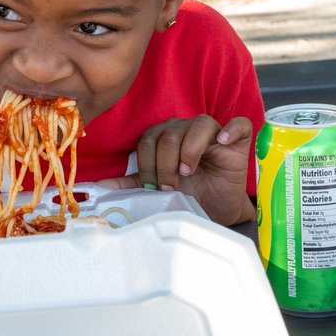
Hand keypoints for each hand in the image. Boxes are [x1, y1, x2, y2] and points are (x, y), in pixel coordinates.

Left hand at [98, 115, 253, 224]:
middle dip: (166, 163)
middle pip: (169, 133)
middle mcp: (186, 129)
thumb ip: (130, 185)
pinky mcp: (238, 140)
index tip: (154, 188)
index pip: (148, 139)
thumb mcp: (156, 191)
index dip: (148, 163)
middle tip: (171, 186)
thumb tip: (97, 187)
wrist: (218, 211)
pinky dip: (230, 130)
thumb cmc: (189, 196)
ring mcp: (213, 132)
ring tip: (190, 171)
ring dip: (190, 150)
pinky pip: (238, 124)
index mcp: (164, 138)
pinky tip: (222, 144)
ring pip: (198, 124)